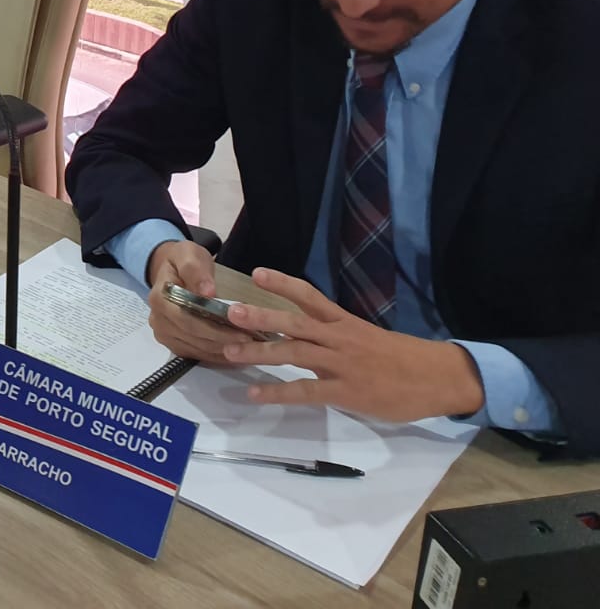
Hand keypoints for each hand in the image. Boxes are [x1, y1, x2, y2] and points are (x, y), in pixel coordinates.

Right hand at [145, 240, 241, 364]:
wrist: (171, 270)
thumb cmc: (183, 261)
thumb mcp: (189, 255)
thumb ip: (196, 271)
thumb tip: (207, 292)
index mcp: (160, 298)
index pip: (187, 320)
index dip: (215, 329)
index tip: (243, 330)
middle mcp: (158, 319)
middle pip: (193, 337)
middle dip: (223, 341)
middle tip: (253, 342)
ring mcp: (164, 333)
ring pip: (196, 349)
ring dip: (223, 351)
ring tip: (249, 347)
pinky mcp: (173, 342)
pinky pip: (196, 355)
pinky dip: (217, 356)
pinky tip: (236, 352)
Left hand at [221, 268, 485, 421]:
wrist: (439, 378)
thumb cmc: (404, 359)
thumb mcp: (369, 339)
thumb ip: (339, 338)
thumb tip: (310, 341)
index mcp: (345, 323)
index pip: (310, 296)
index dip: (283, 284)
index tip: (257, 273)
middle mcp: (339, 338)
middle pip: (295, 323)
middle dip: (261, 317)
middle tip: (231, 312)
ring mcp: (342, 364)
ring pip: (294, 354)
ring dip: (259, 353)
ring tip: (229, 353)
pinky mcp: (346, 391)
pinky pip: (305, 391)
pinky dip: (277, 393)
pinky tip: (255, 395)